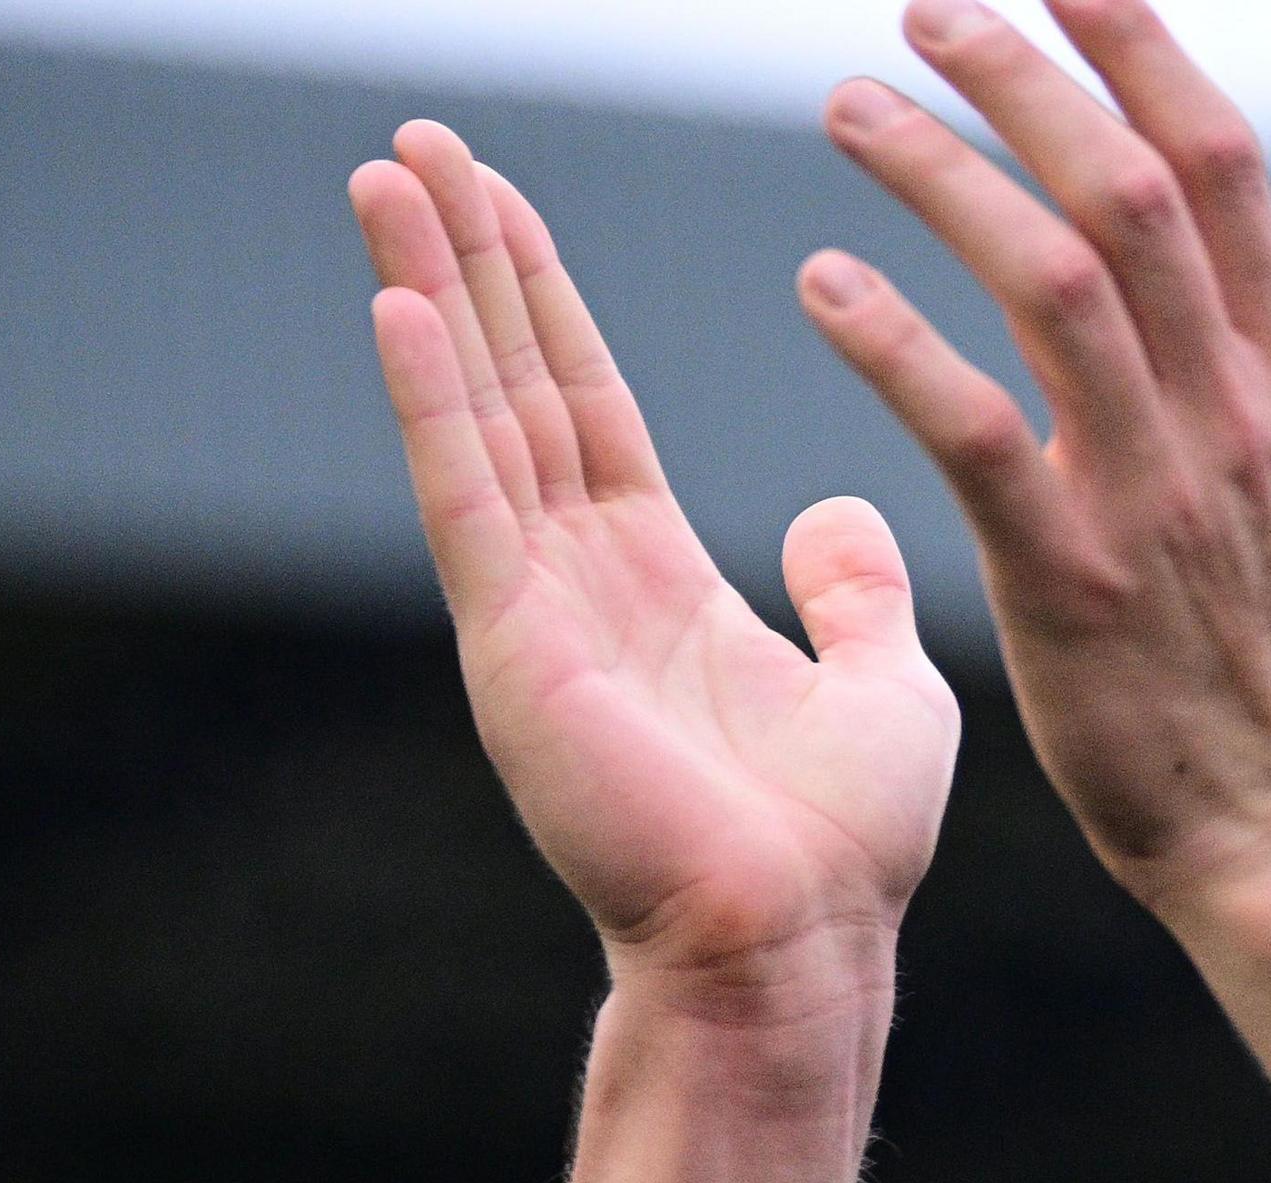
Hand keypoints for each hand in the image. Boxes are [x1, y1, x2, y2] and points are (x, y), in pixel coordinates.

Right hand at [352, 123, 960, 1017]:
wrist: (804, 949)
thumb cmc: (844, 850)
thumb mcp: (882, 688)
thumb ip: (849, 592)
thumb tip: (833, 511)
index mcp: (660, 588)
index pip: (587, 412)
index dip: (546, 303)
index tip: (503, 201)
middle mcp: (582, 588)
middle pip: (513, 389)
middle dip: (470, 264)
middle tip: (416, 145)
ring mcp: (539, 616)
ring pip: (476, 419)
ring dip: (433, 294)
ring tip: (388, 179)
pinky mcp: (521, 650)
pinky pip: (469, 501)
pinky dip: (434, 401)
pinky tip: (403, 305)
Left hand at [794, 0, 1270, 908]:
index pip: (1220, 166)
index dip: (1138, 50)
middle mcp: (1230, 416)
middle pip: (1128, 193)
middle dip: (1024, 77)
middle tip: (925, 8)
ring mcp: (1152, 497)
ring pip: (1050, 285)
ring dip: (941, 175)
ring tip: (848, 108)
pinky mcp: (1070, 582)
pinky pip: (972, 434)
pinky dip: (897, 344)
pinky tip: (824, 281)